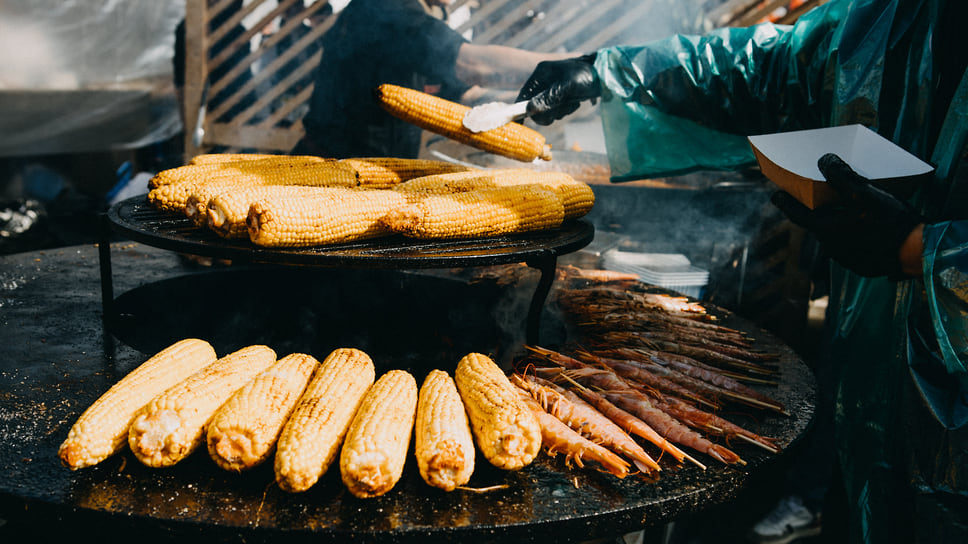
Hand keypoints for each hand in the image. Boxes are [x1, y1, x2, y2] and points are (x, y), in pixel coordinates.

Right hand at [515, 54, 600, 124]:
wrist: (606, 74)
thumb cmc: (586, 76)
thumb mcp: (567, 86)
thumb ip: (548, 98)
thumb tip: (529, 111)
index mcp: (540, 74)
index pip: (523, 96)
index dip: (521, 111)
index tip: (521, 126)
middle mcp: (543, 82)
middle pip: (534, 107)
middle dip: (548, 112)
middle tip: (560, 111)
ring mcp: (551, 90)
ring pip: (546, 111)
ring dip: (558, 111)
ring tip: (572, 103)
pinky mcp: (560, 96)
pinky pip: (556, 110)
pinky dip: (565, 110)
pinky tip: (575, 103)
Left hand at [770, 153, 923, 277]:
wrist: (916, 251)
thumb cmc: (889, 221)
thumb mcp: (865, 193)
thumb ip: (842, 177)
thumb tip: (824, 161)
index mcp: (826, 230)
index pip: (797, 215)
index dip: (786, 203)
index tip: (777, 195)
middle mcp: (831, 247)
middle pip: (818, 225)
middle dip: (819, 211)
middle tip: (824, 197)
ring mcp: (845, 259)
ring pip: (835, 237)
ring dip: (838, 225)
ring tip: (851, 211)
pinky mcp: (861, 266)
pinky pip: (851, 248)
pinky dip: (854, 237)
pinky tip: (868, 229)